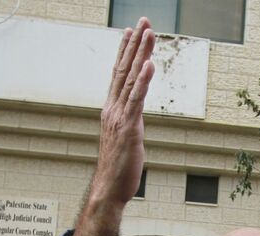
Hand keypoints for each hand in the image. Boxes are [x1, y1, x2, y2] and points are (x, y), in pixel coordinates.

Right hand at [72, 18, 155, 235]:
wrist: (109, 189)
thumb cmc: (118, 168)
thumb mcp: (125, 140)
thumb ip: (130, 125)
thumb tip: (136, 120)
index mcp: (112, 110)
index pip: (119, 74)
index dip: (126, 52)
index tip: (132, 32)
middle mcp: (113, 109)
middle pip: (125, 69)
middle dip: (135, 44)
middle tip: (143, 21)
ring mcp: (120, 117)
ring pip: (131, 79)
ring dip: (141, 54)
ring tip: (148, 33)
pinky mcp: (129, 128)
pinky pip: (137, 100)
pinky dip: (143, 81)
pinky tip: (150, 65)